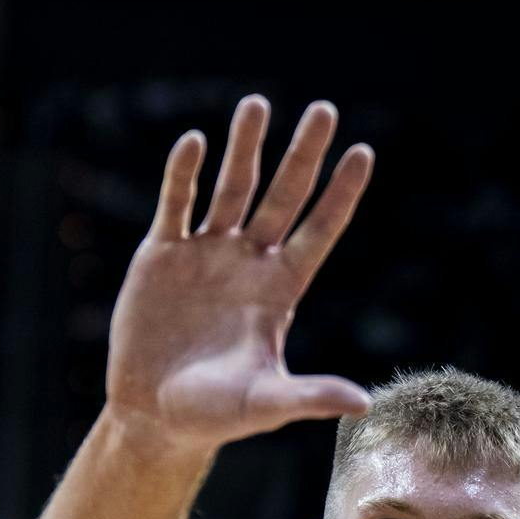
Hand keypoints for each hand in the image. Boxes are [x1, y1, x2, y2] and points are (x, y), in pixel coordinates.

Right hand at [105, 96, 374, 444]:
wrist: (155, 414)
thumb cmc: (218, 413)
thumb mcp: (267, 403)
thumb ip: (311, 396)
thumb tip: (364, 404)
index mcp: (281, 290)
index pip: (320, 230)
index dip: (341, 193)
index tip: (364, 152)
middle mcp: (249, 262)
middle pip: (283, 196)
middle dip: (303, 154)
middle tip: (324, 109)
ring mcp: (206, 254)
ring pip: (230, 187)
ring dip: (243, 147)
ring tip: (258, 104)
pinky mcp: (160, 256)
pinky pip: (175, 205)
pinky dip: (182, 174)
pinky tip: (195, 142)